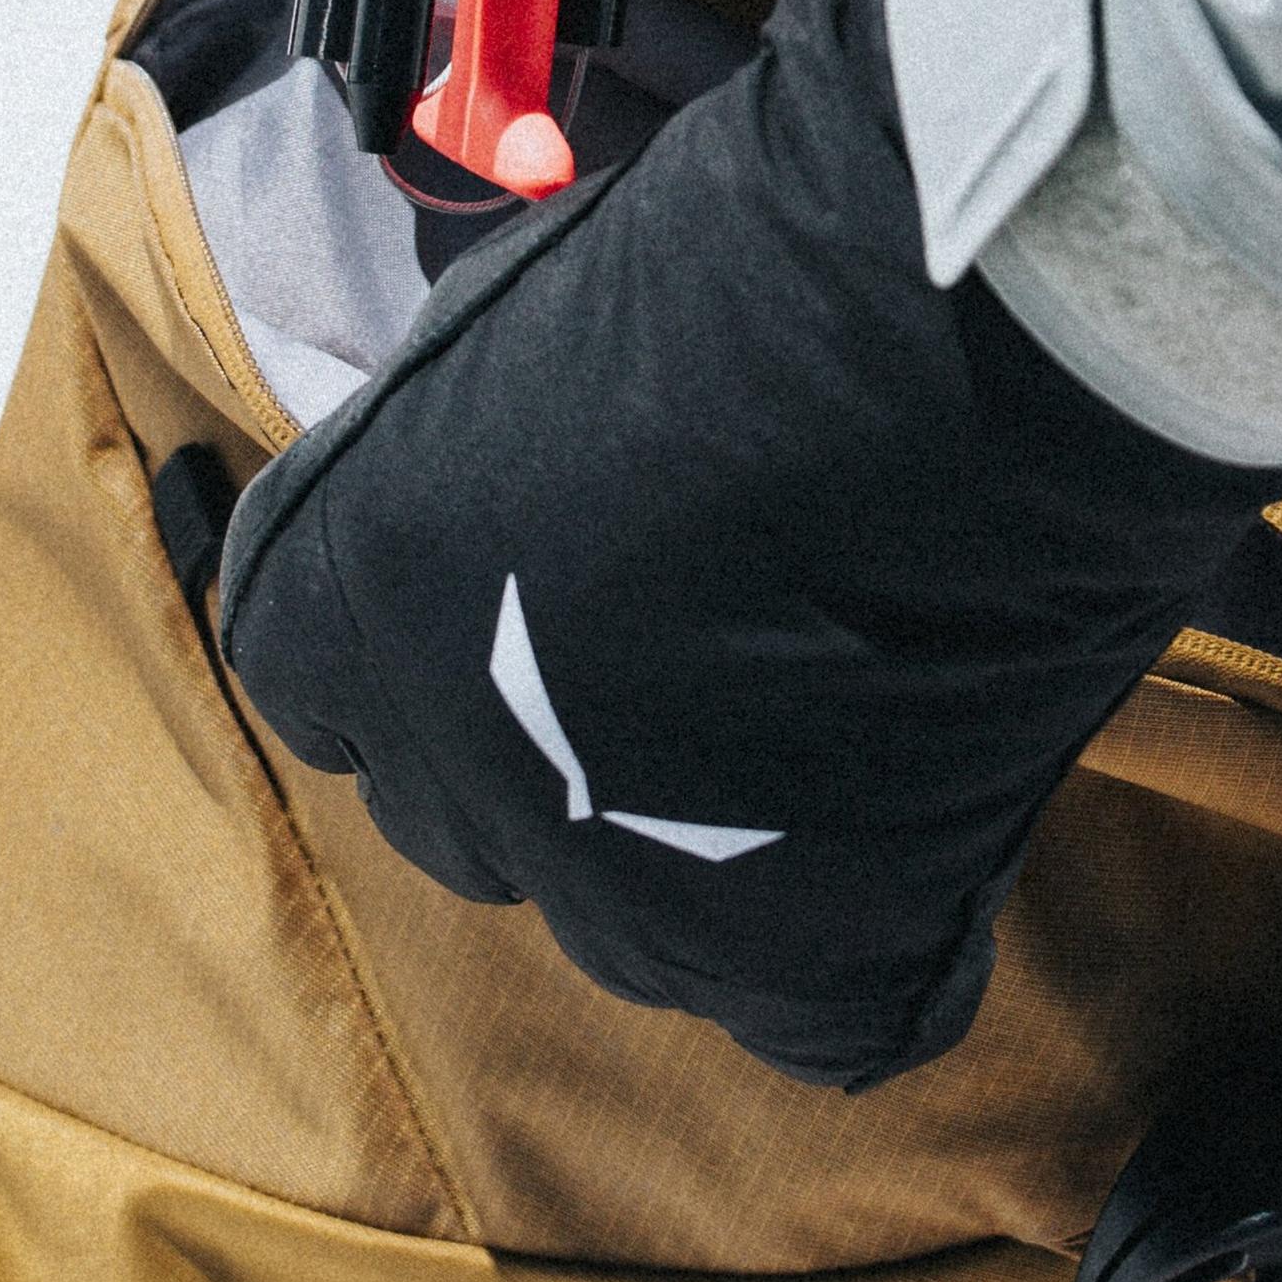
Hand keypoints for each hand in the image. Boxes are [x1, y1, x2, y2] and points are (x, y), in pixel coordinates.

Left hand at [208, 0, 1281, 1086]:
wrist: (957, 329)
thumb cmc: (750, 265)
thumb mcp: (531, 328)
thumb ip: (480, 451)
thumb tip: (524, 485)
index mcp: (339, 603)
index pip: (325, 684)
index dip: (440, 634)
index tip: (542, 577)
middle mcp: (445, 768)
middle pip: (473, 814)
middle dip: (562, 746)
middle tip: (707, 632)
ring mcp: (617, 886)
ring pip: (628, 930)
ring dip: (706, 849)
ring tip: (835, 706)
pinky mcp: (795, 955)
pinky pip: (809, 1016)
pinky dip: (864, 948)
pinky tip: (919, 820)